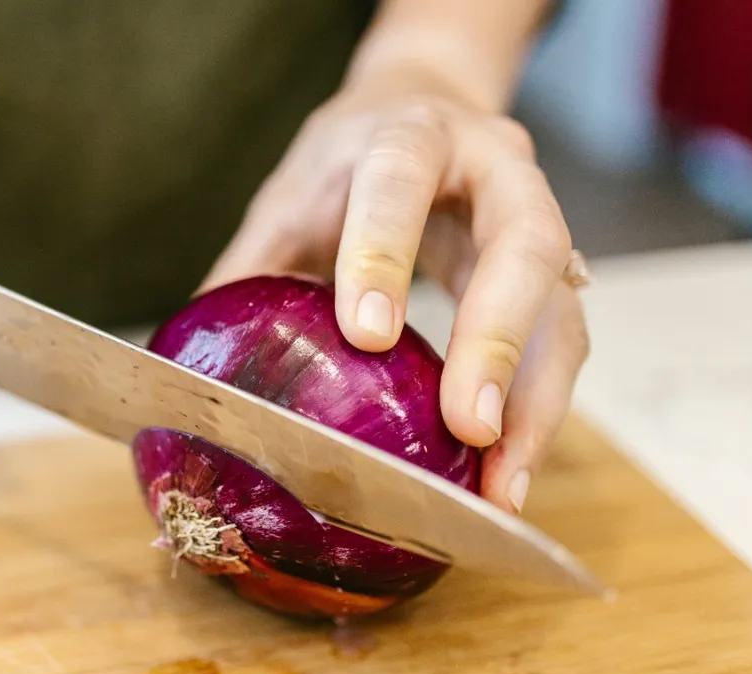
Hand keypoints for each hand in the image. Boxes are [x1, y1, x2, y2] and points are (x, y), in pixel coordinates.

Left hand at [202, 69, 588, 513]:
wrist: (426, 107)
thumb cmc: (348, 162)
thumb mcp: (290, 197)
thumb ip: (250, 267)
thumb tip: (188, 368)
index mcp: (408, 135)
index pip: (398, 180)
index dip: (383, 255)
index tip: (366, 336)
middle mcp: (494, 167)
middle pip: (523, 244)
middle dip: (496, 339)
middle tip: (470, 428)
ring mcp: (538, 217)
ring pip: (562, 308)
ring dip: (537, 402)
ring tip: (504, 487)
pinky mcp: (556, 275)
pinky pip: (562, 344)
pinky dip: (539, 412)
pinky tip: (507, 474)